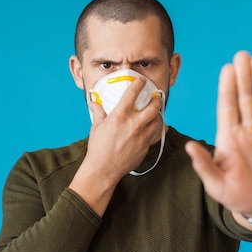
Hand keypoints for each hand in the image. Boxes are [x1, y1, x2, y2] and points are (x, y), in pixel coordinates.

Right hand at [69, 77, 162, 215]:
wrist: (103, 170)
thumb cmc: (98, 148)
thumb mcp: (96, 127)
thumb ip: (98, 112)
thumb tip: (94, 103)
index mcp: (119, 117)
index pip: (132, 94)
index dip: (138, 84)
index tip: (141, 81)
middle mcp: (133, 125)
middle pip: (152, 107)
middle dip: (156, 100)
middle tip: (156, 98)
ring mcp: (141, 137)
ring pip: (157, 121)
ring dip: (157, 115)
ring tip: (155, 113)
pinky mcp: (145, 147)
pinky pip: (153, 135)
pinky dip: (153, 129)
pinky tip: (151, 128)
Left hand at [185, 51, 251, 218]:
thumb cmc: (234, 196)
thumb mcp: (215, 183)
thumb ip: (204, 165)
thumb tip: (188, 148)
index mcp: (228, 138)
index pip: (228, 107)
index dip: (227, 88)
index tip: (227, 69)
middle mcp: (246, 131)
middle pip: (244, 99)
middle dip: (243, 77)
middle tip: (242, 55)